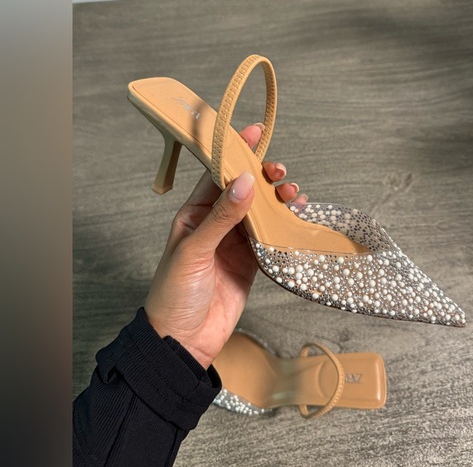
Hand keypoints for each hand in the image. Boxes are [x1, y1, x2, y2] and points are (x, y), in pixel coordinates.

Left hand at [144, 123, 306, 368]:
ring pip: (261, 211)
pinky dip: (285, 225)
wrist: (184, 341)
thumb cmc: (175, 294)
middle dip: (263, 176)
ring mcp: (235, 242)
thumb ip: (222, 217)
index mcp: (195, 214)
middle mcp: (216, 223)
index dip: (235, 153)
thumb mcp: (194, 251)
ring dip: (277, 200)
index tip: (254, 133)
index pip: (217, 175)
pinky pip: (271, 236)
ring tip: (293, 193)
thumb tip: (245, 182)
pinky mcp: (251, 261)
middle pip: (244, 190)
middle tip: (279, 172)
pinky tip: (296, 216)